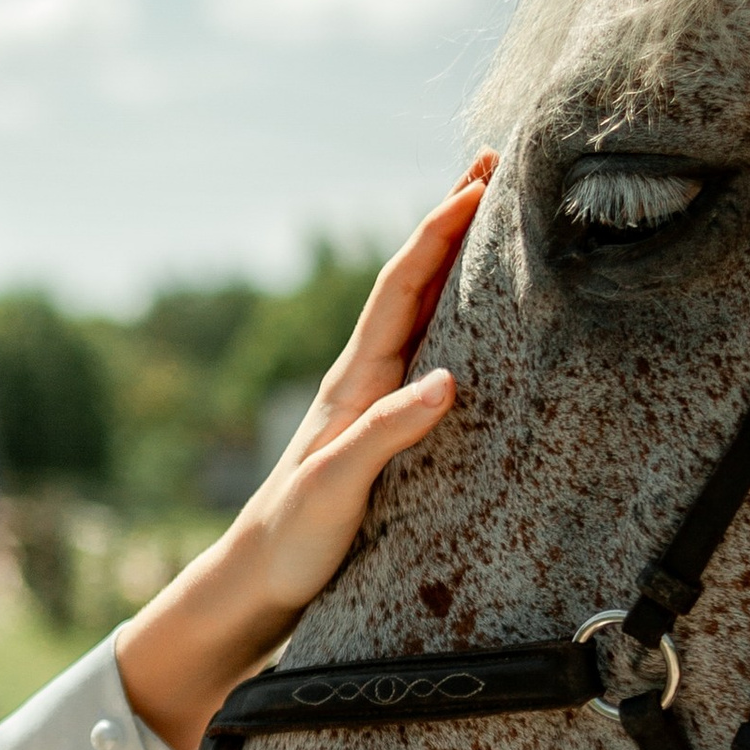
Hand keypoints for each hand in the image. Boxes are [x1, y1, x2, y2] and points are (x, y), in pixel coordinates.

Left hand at [112, 160, 491, 749]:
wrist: (257, 581)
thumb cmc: (291, 537)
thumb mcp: (337, 486)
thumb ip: (385, 434)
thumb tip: (448, 380)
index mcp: (354, 380)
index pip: (401, 287)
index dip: (438, 232)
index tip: (478, 185)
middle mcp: (364, 378)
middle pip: (414, 282)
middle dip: (451, 223)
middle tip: (492, 168)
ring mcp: (373, 399)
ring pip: (423, 311)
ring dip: (455, 261)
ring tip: (492, 218)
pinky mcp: (384, 429)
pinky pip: (428, 352)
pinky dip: (457, 315)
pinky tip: (479, 315)